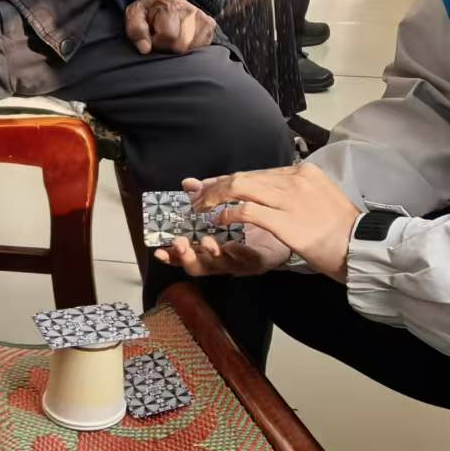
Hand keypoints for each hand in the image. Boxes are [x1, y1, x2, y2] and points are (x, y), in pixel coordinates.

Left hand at [125, 0, 215, 55]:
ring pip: (192, 49)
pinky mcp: (210, 26)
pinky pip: (201, 47)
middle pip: (181, 45)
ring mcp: (203, 18)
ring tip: (173, 35)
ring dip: (180, 47)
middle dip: (169, 46)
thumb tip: (145, 49)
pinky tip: (183, 37)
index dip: (158, 41)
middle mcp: (191, 11)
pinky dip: (190, 46)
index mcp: (171, 7)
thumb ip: (136, 30)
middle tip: (163, 36)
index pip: (169, 35)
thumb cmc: (150, 10)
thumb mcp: (136, 14)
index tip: (154, 36)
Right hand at [153, 179, 295, 277]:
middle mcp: (222, 261)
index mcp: (210, 250)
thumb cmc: (252, 222)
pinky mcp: (261, 261)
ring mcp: (241, 263)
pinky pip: (249, 261)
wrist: (290, 231)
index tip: (159, 250)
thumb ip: (206, 199)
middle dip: (187, 256)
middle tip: (180, 243)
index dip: (171, 256)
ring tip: (206, 242)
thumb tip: (187, 183)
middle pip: (199, 267)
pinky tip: (234, 244)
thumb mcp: (225, 208)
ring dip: (211, 254)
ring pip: (221, 265)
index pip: (185, 258)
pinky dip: (240, 254)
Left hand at [186, 163, 359, 279]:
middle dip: (216, 186)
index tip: (210, 186)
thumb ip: (296, 192)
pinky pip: (246, 211)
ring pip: (241, 188)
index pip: (257, 173)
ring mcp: (289, 198)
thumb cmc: (341, 230)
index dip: (229, 180)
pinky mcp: (285, 220)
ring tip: (201, 208)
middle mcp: (294, 179)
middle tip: (197, 196)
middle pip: (245, 177)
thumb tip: (271, 192)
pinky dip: (228, 213)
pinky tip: (218, 220)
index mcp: (303, 173)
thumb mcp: (320, 198)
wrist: (361, 246)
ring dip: (215, 197)